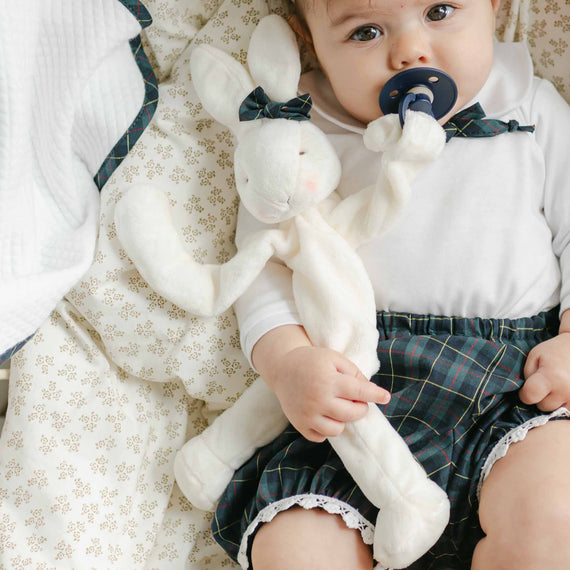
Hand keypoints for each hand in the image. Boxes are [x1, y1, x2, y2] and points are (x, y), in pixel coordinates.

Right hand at [265, 345, 390, 441]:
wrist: (282, 368)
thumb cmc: (312, 361)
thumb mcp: (334, 358)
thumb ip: (354, 372)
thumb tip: (370, 390)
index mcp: (328, 380)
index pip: (359, 392)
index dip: (375, 395)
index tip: (386, 397)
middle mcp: (318, 400)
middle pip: (352, 414)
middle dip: (360, 408)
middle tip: (356, 400)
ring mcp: (308, 415)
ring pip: (337, 429)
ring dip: (343, 420)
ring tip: (337, 407)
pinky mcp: (299, 424)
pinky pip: (321, 437)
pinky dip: (326, 429)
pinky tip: (324, 415)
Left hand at [520, 332, 569, 411]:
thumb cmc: (555, 351)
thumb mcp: (535, 356)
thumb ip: (527, 375)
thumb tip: (526, 393)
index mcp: (552, 376)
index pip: (530, 397)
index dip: (525, 394)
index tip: (527, 389)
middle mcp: (566, 390)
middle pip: (543, 406)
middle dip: (541, 397)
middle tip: (547, 383)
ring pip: (557, 411)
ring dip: (554, 402)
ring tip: (558, 386)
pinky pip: (568, 411)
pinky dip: (564, 403)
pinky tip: (564, 391)